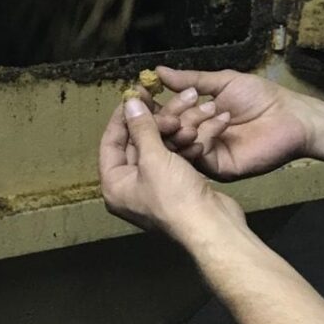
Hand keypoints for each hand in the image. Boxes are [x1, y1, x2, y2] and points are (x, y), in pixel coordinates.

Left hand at [99, 98, 246, 244]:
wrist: (212, 226)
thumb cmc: (175, 198)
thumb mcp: (154, 158)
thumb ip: (141, 128)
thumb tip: (129, 102)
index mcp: (115, 184)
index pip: (110, 142)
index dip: (122, 117)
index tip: (135, 96)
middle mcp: (130, 187)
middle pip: (137, 144)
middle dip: (157, 125)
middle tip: (173, 111)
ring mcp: (154, 188)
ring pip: (159, 150)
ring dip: (175, 135)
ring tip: (189, 125)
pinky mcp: (176, 187)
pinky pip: (175, 160)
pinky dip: (185, 148)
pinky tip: (197, 140)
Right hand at [148, 66, 311, 181]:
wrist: (289, 116)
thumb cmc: (260, 97)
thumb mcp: (221, 83)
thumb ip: (190, 81)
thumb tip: (158, 71)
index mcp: (196, 118)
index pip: (167, 114)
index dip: (153, 105)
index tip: (139, 92)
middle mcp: (198, 138)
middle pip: (168, 132)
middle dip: (163, 117)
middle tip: (157, 107)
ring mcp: (208, 154)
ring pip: (181, 145)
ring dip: (184, 126)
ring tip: (193, 112)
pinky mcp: (219, 167)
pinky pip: (199, 156)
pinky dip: (201, 138)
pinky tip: (211, 123)